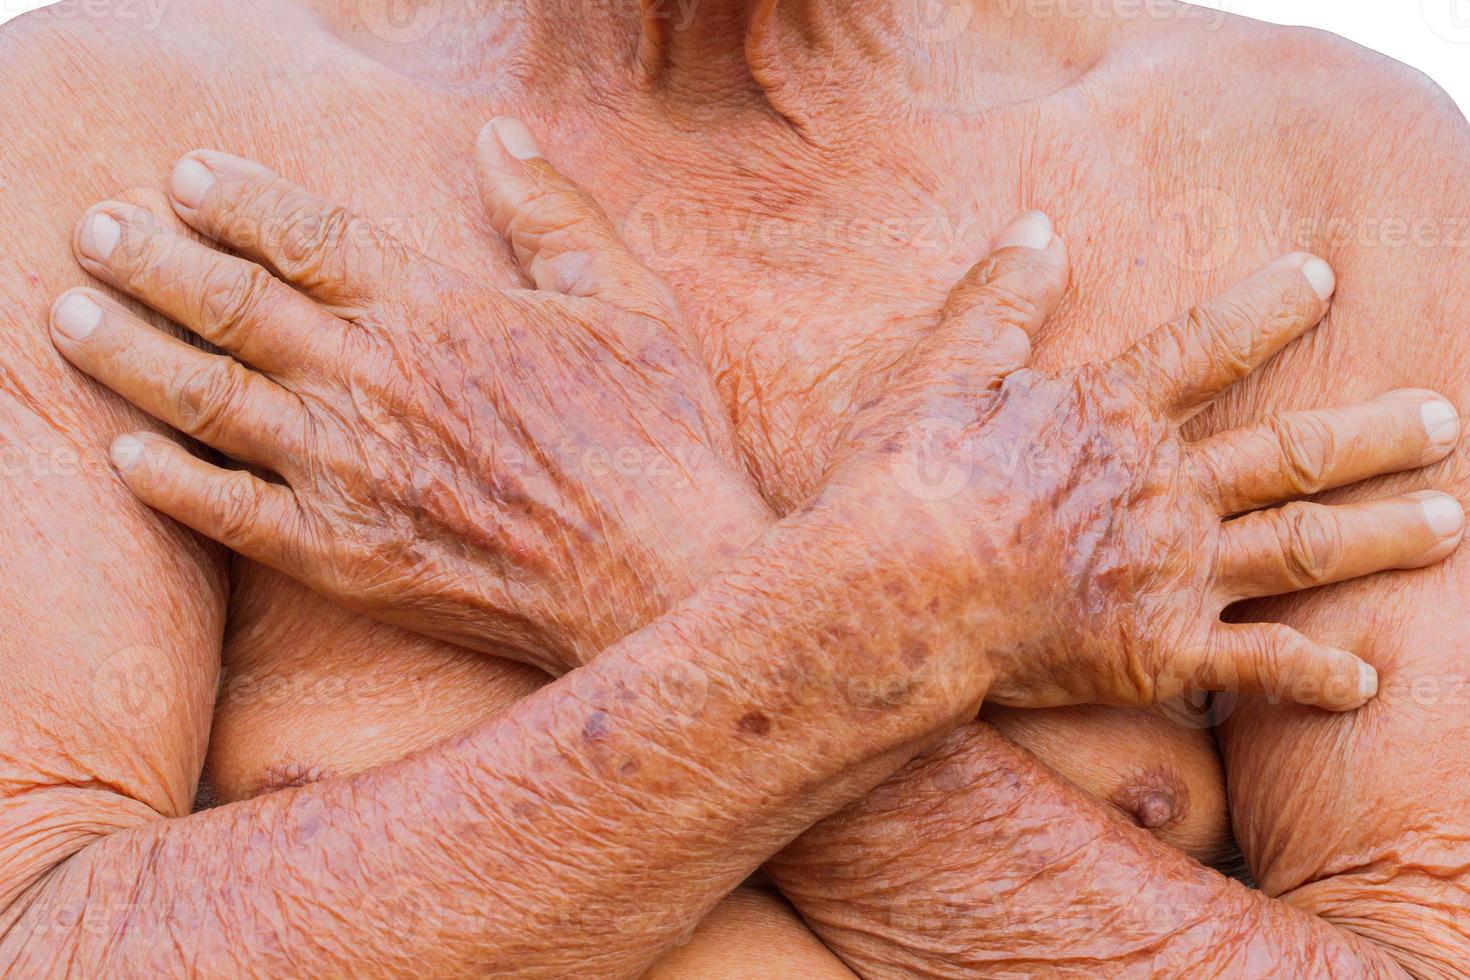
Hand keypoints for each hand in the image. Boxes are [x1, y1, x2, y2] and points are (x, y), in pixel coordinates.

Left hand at [48, 119, 769, 673]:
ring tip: (70, 317)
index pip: (306, 235)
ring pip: (204, 398)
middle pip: (230, 304)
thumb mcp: (632, 303)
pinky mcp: (345, 554)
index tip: (182, 177)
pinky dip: (169, 481)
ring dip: (127, 353)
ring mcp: (349, 470)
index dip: (234, 199)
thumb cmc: (659, 439)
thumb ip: (556, 214)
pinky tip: (125, 456)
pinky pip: (229, 512)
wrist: (658, 577)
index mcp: (438, 308)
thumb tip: (500, 136)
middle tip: (91, 231)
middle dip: (149, 259)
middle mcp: (374, 378)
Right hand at [822, 213, 1462, 710]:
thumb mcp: (943, 365)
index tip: (1321, 278)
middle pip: (1292, 451)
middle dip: (1374, 432)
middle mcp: (1165, 488)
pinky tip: (1367, 680)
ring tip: (1449, 521)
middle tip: (1441, 419)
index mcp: (1114, 414)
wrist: (898, 589)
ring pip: (1303, 547)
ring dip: (1382, 534)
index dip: (1269, 307)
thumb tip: (1039, 226)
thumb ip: (1001, 298)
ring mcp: (1172, 571)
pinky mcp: (1159, 651)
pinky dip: (1317, 674)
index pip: (1210, 346)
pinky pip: (1260, 667)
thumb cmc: (905, 477)